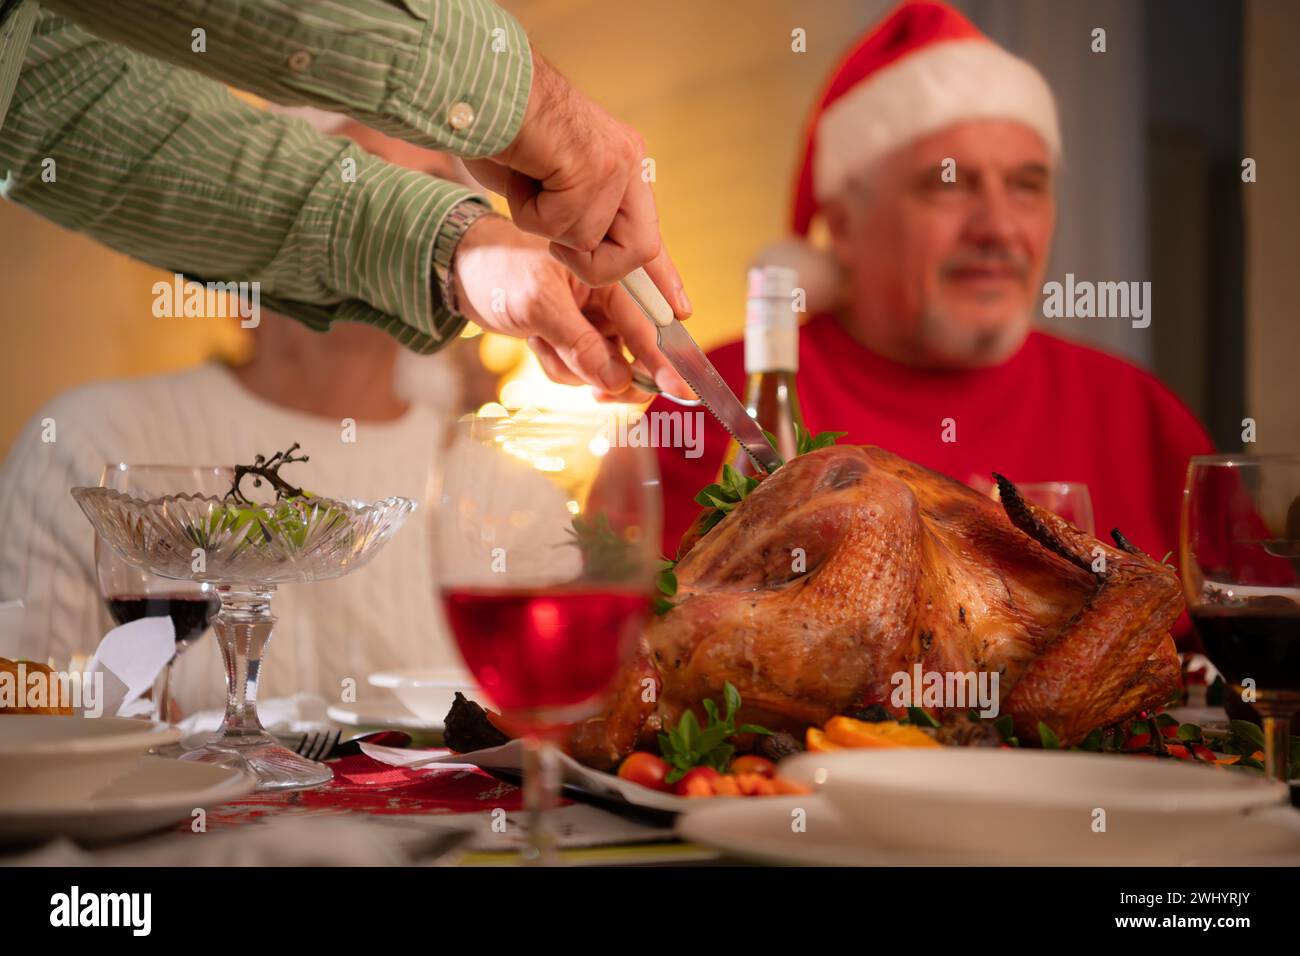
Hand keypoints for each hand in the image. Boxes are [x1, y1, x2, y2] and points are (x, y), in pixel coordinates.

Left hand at [451, 215, 690, 400]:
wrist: (461, 271)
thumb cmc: (499, 270)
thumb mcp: (539, 306)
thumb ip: (580, 345)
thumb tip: (617, 382)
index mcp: (612, 275)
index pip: (647, 324)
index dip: (665, 360)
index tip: (682, 390)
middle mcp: (610, 299)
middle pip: (636, 354)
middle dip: (612, 373)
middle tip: (599, 393)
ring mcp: (594, 321)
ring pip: (606, 369)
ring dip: (573, 368)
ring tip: (541, 341)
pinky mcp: (577, 338)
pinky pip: (580, 371)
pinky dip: (559, 367)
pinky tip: (536, 342)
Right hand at [464, 48, 690, 318]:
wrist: (480, 86)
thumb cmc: (500, 133)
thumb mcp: (544, 184)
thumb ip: (575, 215)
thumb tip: (587, 252)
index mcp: (620, 163)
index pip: (648, 231)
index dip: (663, 275)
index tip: (681, 310)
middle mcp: (626, 161)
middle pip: (639, 250)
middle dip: (595, 266)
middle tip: (555, 242)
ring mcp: (614, 163)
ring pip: (589, 242)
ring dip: (545, 228)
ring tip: (528, 185)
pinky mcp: (594, 166)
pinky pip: (561, 226)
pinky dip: (529, 212)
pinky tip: (522, 174)